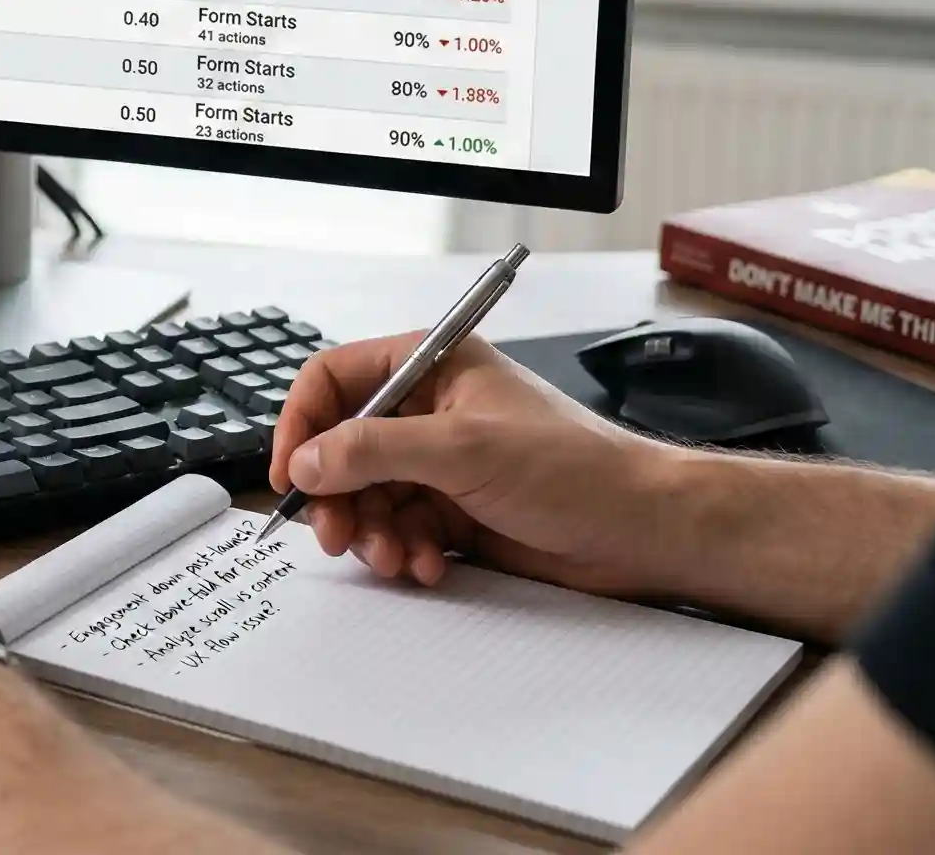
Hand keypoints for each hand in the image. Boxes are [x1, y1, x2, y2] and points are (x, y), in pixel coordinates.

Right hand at [268, 333, 687, 596]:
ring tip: (396, 558)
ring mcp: (443, 464)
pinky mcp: (457, 512)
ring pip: (370, 496)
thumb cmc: (574, 468)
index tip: (291, 474)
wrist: (643, 530)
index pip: (336, 379)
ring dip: (373, 532)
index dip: (303, 424)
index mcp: (432, 366)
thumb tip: (307, 461)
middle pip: (344, 446)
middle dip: (337, 494)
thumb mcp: (463, 450)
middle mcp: (431, 411)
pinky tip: (429, 566)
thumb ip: (375, 450)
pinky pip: (402, 530)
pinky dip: (404, 551)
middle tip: (337, 535)